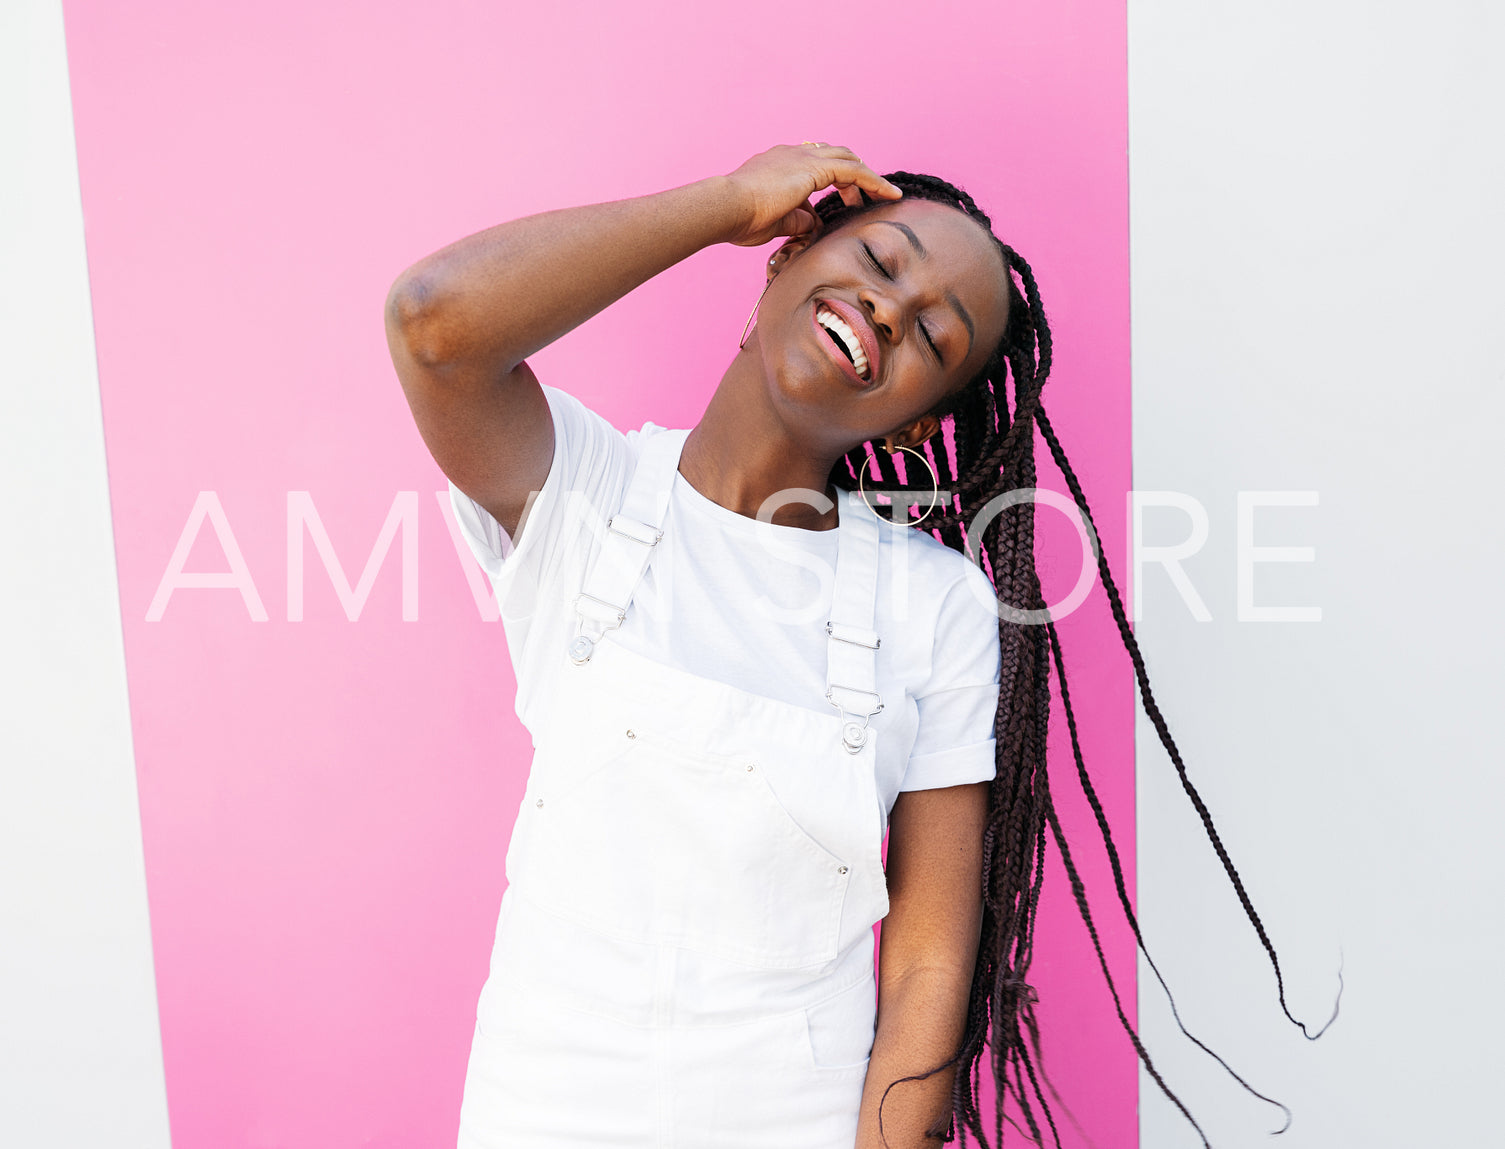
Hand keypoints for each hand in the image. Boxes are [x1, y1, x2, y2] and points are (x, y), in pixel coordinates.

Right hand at [721, 142, 902, 247]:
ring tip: (886, 196)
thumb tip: (813, 224)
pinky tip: (888, 195)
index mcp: (779, 163)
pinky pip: (854, 171)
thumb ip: (797, 220)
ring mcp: (802, 157)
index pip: (815, 163)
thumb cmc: (740, 219)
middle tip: (863, 199)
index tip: (844, 197)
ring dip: (868, 178)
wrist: (726, 207)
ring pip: (848, 159)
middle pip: (835, 155)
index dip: (834, 178)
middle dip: (854, 176)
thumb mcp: (775, 222)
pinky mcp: (813, 168)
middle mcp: (793, 154)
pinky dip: (873, 181)